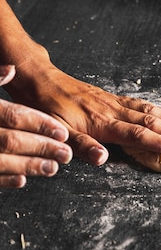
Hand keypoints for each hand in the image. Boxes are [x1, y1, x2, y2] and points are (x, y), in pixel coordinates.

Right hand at [0, 65, 72, 187]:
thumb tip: (11, 70)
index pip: (14, 115)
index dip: (40, 124)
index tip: (62, 131)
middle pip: (12, 141)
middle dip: (42, 147)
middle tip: (65, 153)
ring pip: (2, 161)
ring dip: (29, 166)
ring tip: (52, 167)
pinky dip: (4, 180)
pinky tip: (22, 180)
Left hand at [6, 63, 160, 166]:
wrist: (39, 78)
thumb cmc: (45, 107)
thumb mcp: (55, 131)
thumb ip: (80, 145)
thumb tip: (102, 159)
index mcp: (102, 122)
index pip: (139, 135)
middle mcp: (114, 111)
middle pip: (152, 122)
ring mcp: (115, 103)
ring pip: (151, 111)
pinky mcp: (112, 98)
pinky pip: (142, 104)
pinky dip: (160, 108)